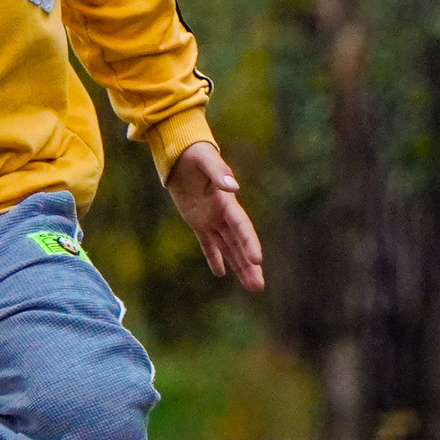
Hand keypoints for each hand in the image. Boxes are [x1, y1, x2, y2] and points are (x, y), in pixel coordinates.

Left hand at [166, 140, 263, 291]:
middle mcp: (223, 213)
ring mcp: (211, 219)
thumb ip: (218, 172)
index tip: (258, 260)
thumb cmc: (195, 153)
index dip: (250, 243)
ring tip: (252, 286)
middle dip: (249, 265)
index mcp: (227, 201)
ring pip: (227, 247)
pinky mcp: (197, 221)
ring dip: (238, 265)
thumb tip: (233, 186)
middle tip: (258, 286)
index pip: (242, 226)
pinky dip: (214, 257)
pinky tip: (220, 274)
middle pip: (239, 244)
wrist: (181, 153)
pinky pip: (207, 243)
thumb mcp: (205, 160)